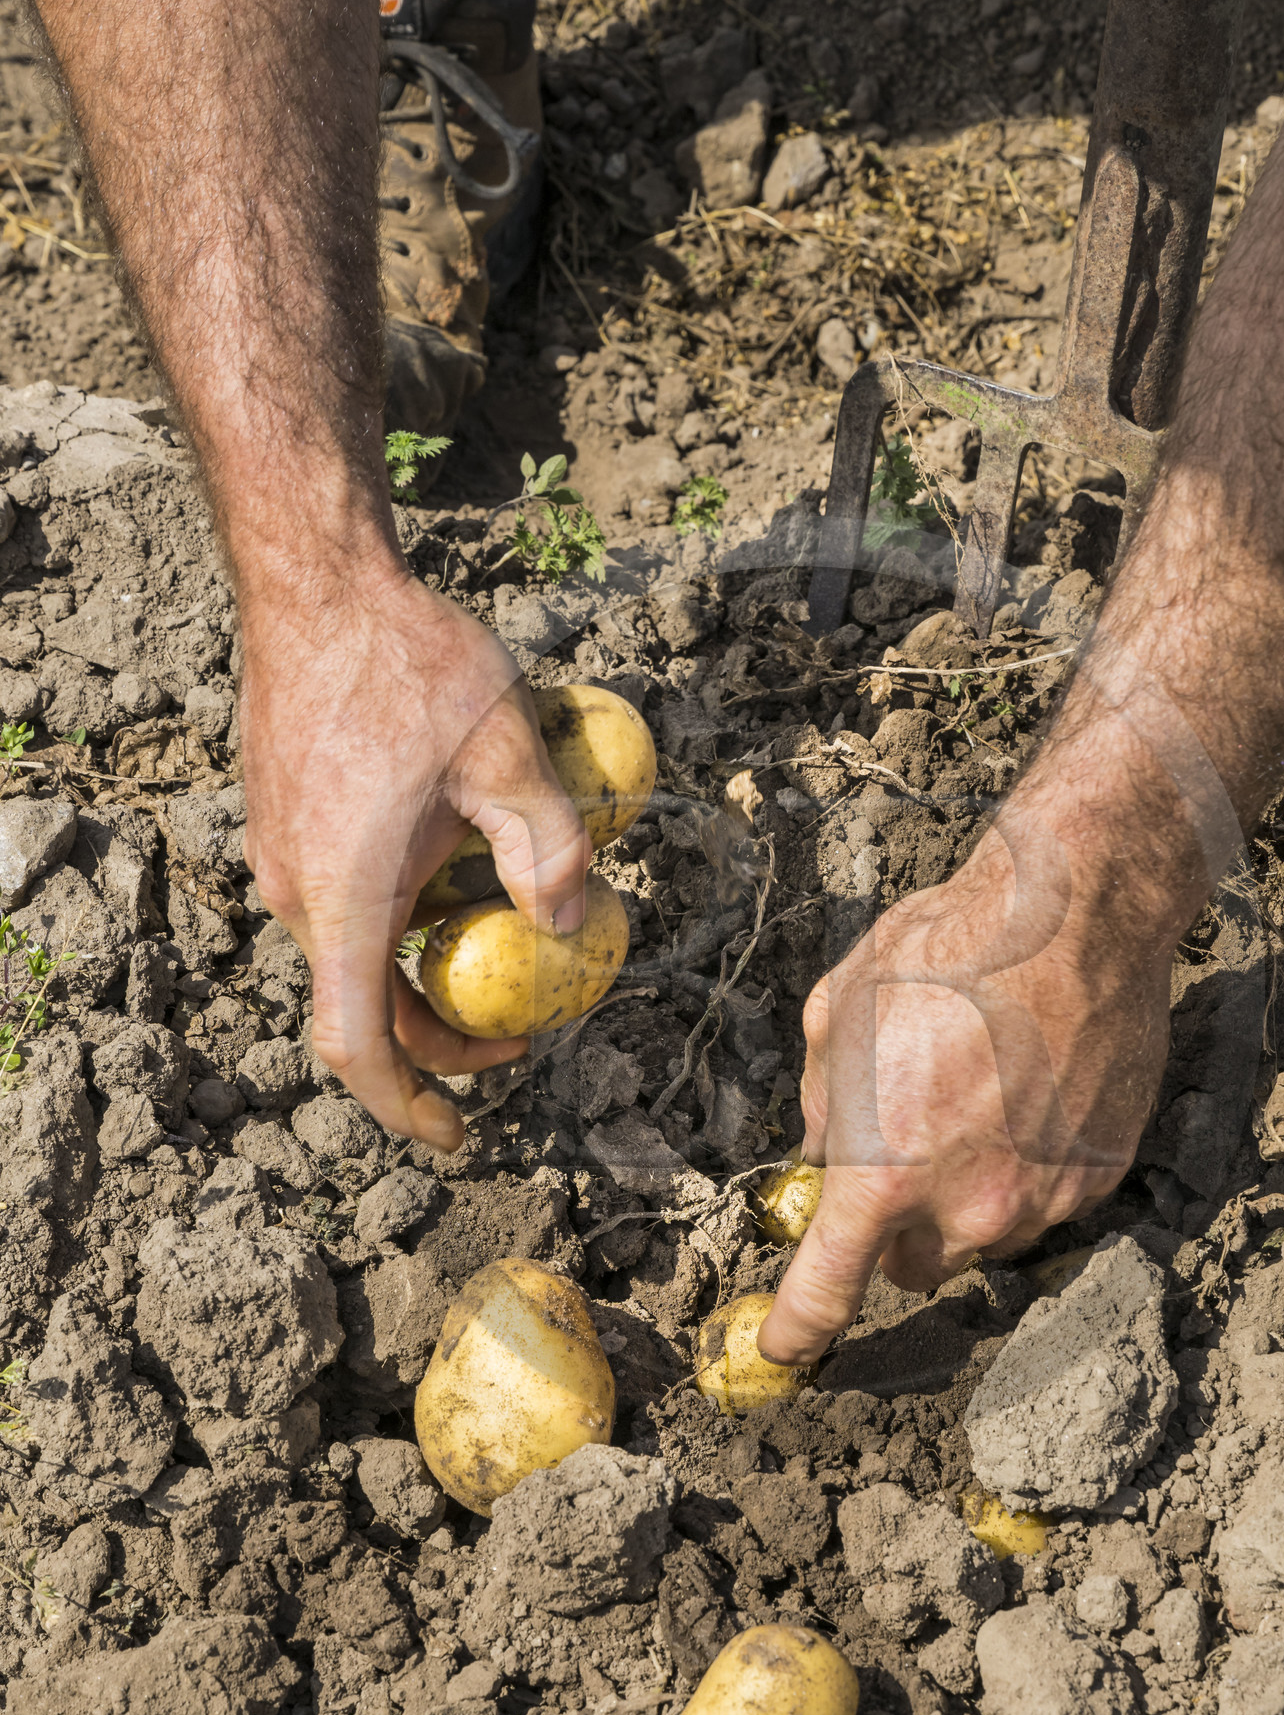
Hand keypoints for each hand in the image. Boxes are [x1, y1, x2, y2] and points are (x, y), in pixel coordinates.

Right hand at [240, 556, 589, 1149]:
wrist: (317, 579)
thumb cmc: (410, 663)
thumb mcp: (509, 755)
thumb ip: (549, 848)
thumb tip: (570, 925)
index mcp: (346, 899)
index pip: (359, 1047)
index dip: (408, 1106)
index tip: (459, 1135)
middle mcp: (298, 891)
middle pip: (364, 1008)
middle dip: (441, 1040)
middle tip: (519, 1035)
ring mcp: (281, 854)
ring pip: (354, 952)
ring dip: (422, 972)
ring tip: (499, 940)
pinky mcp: (284, 819)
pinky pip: (342, 901)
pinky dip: (397, 919)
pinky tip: (454, 864)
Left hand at [757, 808, 1179, 1364]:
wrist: (1073, 915)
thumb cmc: (947, 950)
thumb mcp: (840, 1012)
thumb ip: (822, 1102)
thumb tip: (824, 1146)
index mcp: (882, 1175)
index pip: (827, 1296)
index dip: (797, 1332)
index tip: (784, 1349)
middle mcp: (964, 1206)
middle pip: (914, 1269)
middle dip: (898, 1229)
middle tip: (903, 1155)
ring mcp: (1041, 1199)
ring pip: (985, 1238)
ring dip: (969, 1199)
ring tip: (978, 1103)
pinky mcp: (1099, 1177)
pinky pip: (1048, 1203)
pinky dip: (1031, 1170)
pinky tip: (1031, 1095)